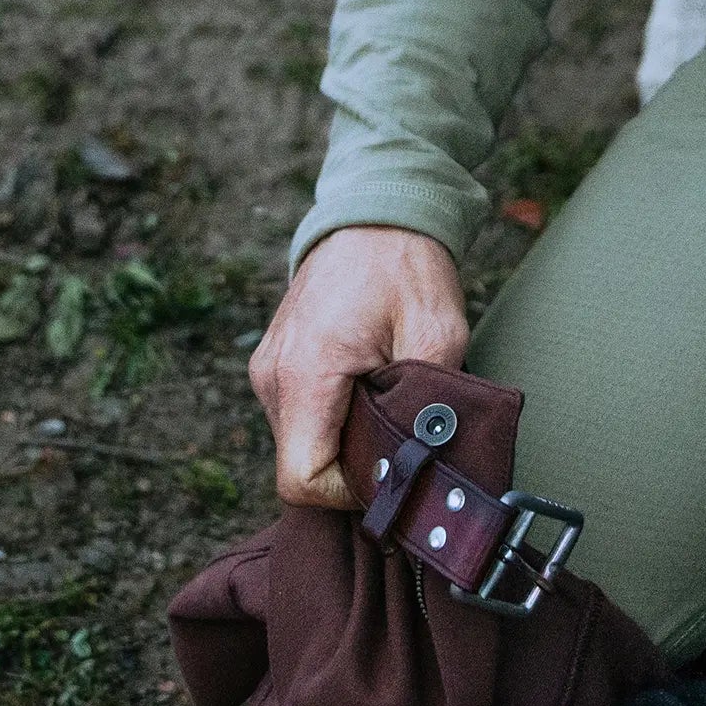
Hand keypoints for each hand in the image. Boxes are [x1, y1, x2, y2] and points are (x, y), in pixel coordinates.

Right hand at [250, 226, 469, 509]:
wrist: (376, 213)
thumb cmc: (407, 267)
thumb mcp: (437, 332)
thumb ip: (427, 402)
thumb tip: (425, 458)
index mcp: (307, 371)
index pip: (302, 479)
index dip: (350, 492)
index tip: (392, 468)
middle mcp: (273, 376)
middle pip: (300, 465)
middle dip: (352, 466)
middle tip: (402, 435)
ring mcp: (268, 370)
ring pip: (300, 442)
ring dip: (345, 439)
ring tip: (388, 401)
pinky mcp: (275, 363)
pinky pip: (299, 416)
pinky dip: (334, 417)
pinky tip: (370, 389)